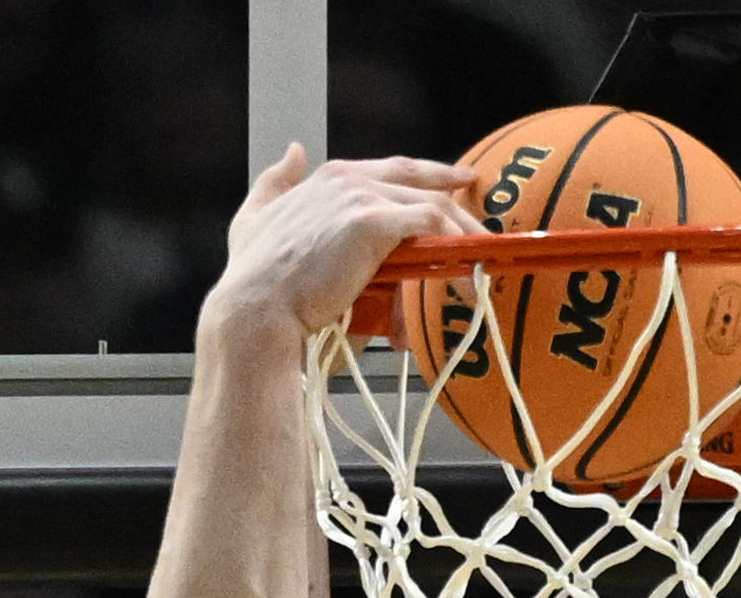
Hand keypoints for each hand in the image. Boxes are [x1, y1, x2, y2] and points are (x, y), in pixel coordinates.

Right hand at [203, 146, 478, 344]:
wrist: (257, 304)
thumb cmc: (254, 273)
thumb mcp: (254, 217)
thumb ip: (275, 182)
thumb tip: (293, 150)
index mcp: (332, 176)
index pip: (396, 169)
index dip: (432, 175)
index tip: (461, 181)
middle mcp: (349, 178)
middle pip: (421, 184)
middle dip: (460, 204)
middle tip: (486, 226)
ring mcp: (361, 197)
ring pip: (433, 207)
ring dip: (464, 237)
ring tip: (483, 265)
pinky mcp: (372, 224)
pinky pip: (430, 228)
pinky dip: (455, 251)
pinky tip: (468, 276)